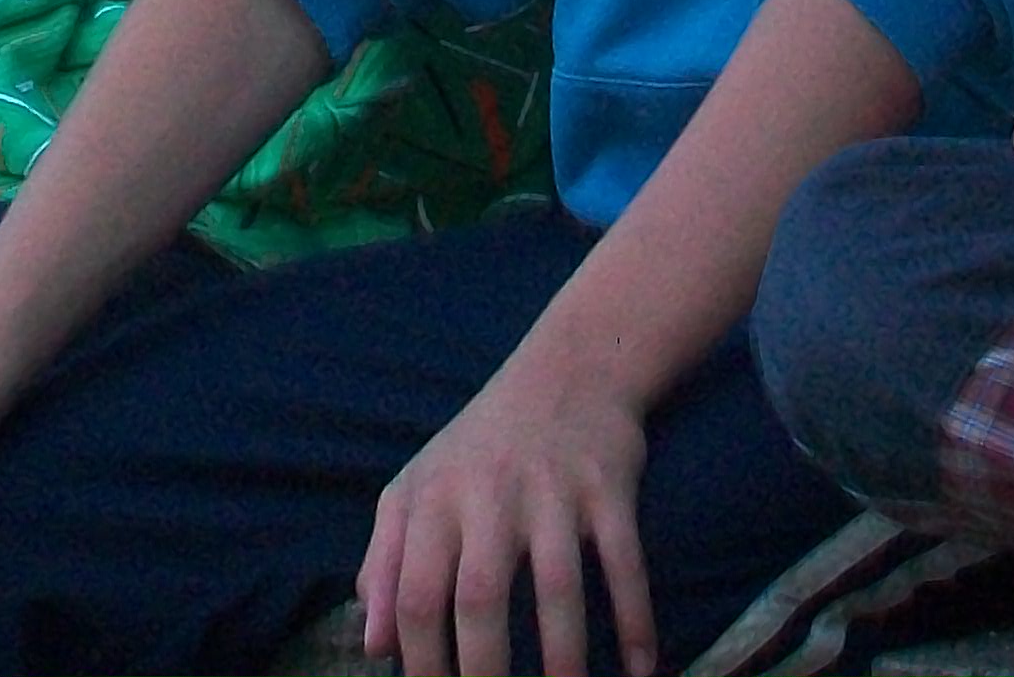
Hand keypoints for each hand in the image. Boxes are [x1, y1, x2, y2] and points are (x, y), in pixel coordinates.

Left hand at [358, 364, 655, 676]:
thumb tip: (373, 645)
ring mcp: (553, 490)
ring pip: (558, 586)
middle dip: (485, 671)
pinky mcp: (608, 486)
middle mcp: (489, 494)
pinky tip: (640, 669)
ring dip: (562, 656)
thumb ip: (387, 563)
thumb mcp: (418, 489)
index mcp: (433, 499)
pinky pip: (625, 561)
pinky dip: (635, 617)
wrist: (568, 368)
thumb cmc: (479, 446)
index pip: (416, 594)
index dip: (420, 661)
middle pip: (480, 597)